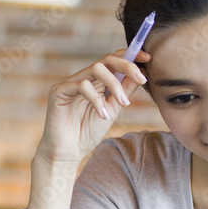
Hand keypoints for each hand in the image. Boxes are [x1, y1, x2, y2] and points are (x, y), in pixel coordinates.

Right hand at [34, 49, 151, 166]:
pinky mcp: (58, 91)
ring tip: (123, 104)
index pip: (113, 60)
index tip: (148, 58)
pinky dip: (97, 100)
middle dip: (127, 66)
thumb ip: (124, 92)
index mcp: (96, 81)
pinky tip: (103, 116)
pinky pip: (82, 86)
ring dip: (115, 85)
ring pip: (96, 69)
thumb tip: (140, 74)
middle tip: (142, 79)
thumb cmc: (87, 132)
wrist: (67, 152)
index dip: (130, 56)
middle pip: (106, 59)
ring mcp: (69, 83)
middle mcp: (83, 78)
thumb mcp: (113, 110)